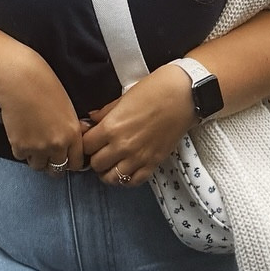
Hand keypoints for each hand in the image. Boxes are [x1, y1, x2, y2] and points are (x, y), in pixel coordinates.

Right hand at [0, 51, 84, 174]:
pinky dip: (21, 149)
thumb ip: (71, 128)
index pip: (77, 163)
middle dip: (54, 164)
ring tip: (33, 142)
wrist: (19, 81)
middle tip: (48, 155)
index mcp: (72, 133)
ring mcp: (38, 148)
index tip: (66, 158)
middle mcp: (57, 145)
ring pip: (39, 166)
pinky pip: (22, 157)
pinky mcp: (20, 147)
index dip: (71, 161)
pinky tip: (21, 133)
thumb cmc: (43, 85)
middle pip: (58, 169)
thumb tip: (71, 141)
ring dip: (36, 158)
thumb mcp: (67, 107)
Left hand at [81, 66, 195, 187]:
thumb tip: (91, 119)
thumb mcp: (124, 97)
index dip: (85, 143)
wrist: (184, 94)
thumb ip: (105, 112)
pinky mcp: (153, 163)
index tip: (88, 140)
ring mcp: (138, 157)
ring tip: (110, 163)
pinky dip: (127, 178)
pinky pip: (134, 181)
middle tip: (99, 150)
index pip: (86, 146)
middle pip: (96, 164)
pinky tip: (126, 169)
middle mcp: (122, 145)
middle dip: (94, 157)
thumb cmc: (155, 89)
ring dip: (108, 171)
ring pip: (112, 178)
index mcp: (111, 127)